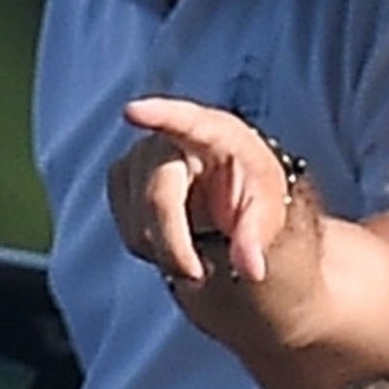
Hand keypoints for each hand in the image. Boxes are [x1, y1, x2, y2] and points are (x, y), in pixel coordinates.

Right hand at [108, 96, 296, 292]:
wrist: (231, 188)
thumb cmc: (252, 189)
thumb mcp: (267, 210)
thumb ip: (256, 237)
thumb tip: (251, 270)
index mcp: (214, 132)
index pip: (184, 120)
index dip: (157, 116)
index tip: (132, 112)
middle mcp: (169, 138)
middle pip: (158, 198)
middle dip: (174, 245)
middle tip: (197, 276)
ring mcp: (138, 157)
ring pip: (138, 221)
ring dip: (166, 252)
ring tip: (197, 249)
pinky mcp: (120, 178)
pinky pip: (128, 228)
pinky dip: (151, 247)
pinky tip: (174, 239)